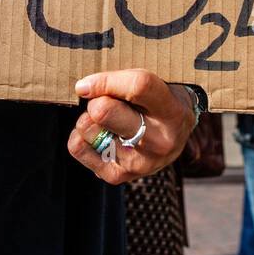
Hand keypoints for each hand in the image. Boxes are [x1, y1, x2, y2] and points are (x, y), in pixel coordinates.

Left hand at [66, 69, 195, 184]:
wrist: (175, 136)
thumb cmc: (162, 99)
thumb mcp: (160, 81)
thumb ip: (129, 78)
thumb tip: (84, 87)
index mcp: (172, 112)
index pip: (138, 86)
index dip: (106, 80)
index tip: (87, 82)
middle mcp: (158, 141)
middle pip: (104, 111)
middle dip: (96, 100)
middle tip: (103, 100)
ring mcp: (138, 162)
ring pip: (87, 127)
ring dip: (89, 117)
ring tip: (106, 118)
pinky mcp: (118, 176)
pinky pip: (77, 147)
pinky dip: (80, 136)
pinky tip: (98, 133)